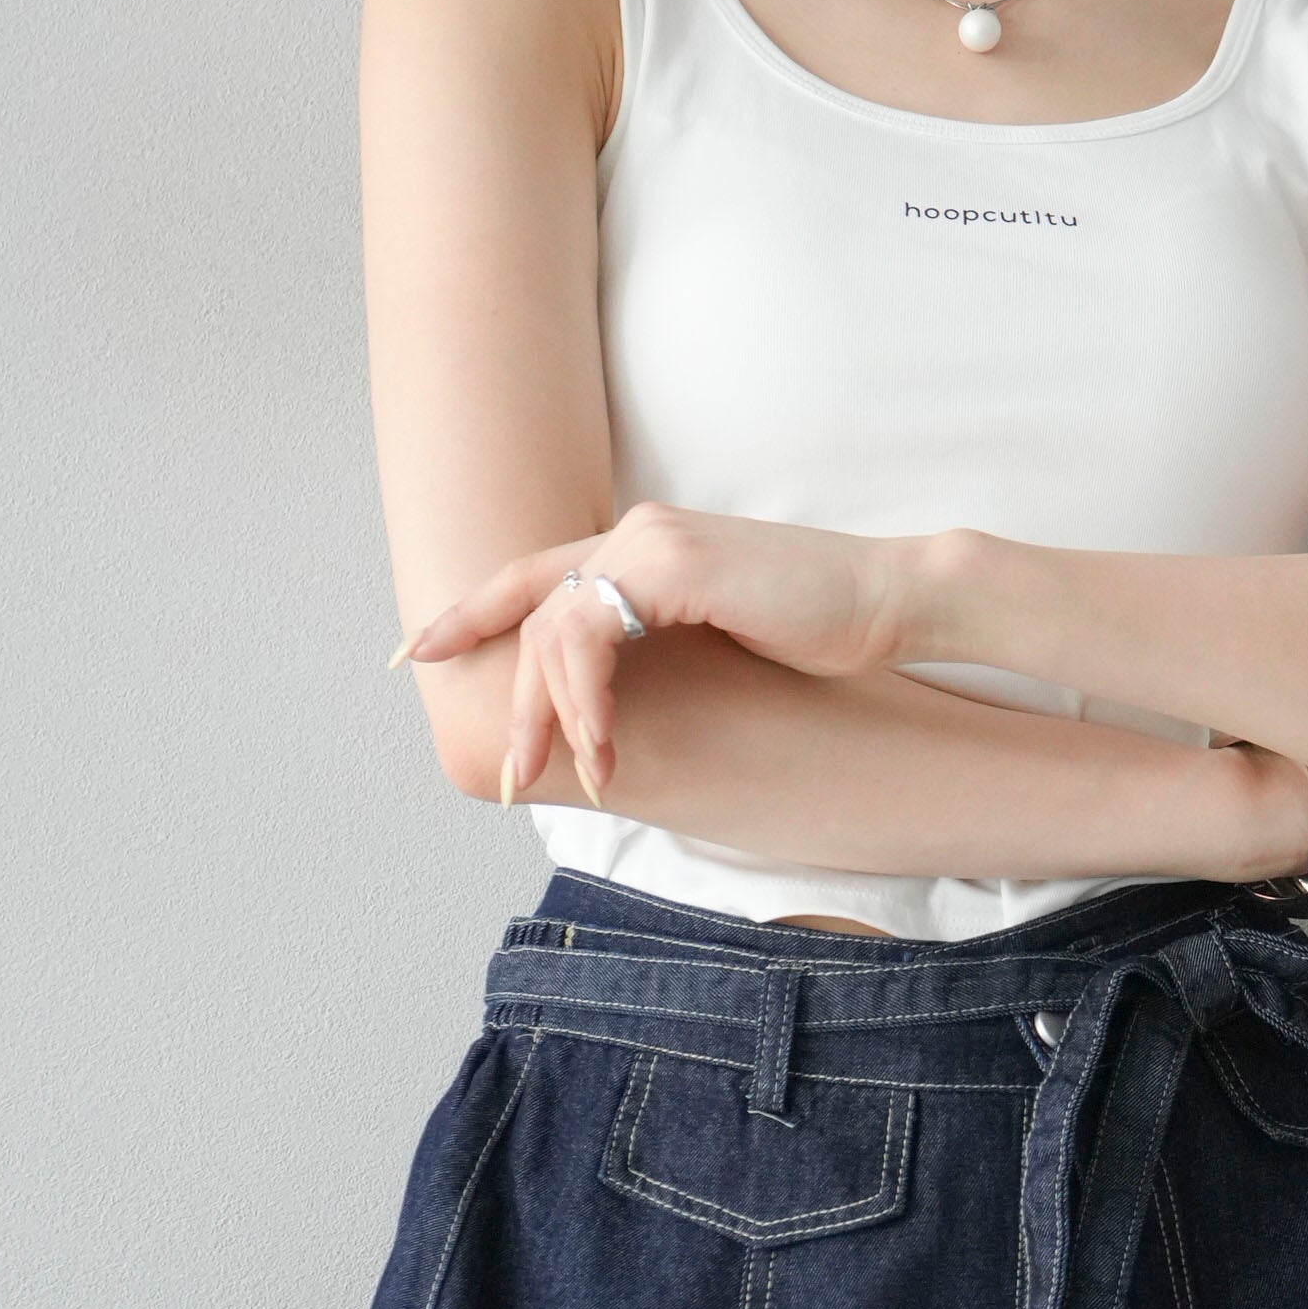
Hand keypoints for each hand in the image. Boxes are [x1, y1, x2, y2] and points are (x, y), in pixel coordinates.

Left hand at [394, 501, 906, 809]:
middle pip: (531, 612)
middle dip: (509, 698)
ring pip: (553, 630)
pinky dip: (587, 699)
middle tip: (506, 773)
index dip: (469, 611)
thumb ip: (661, 643)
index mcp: (644, 544)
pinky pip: (591, 636)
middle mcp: (635, 532)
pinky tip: (603, 748)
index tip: (417, 652)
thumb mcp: (721, 636)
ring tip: (577, 776)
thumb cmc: (821, 629)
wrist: (890, 602)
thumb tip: (614, 702)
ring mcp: (650, 541)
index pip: (534, 576)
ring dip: (553, 715)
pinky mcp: (672, 564)